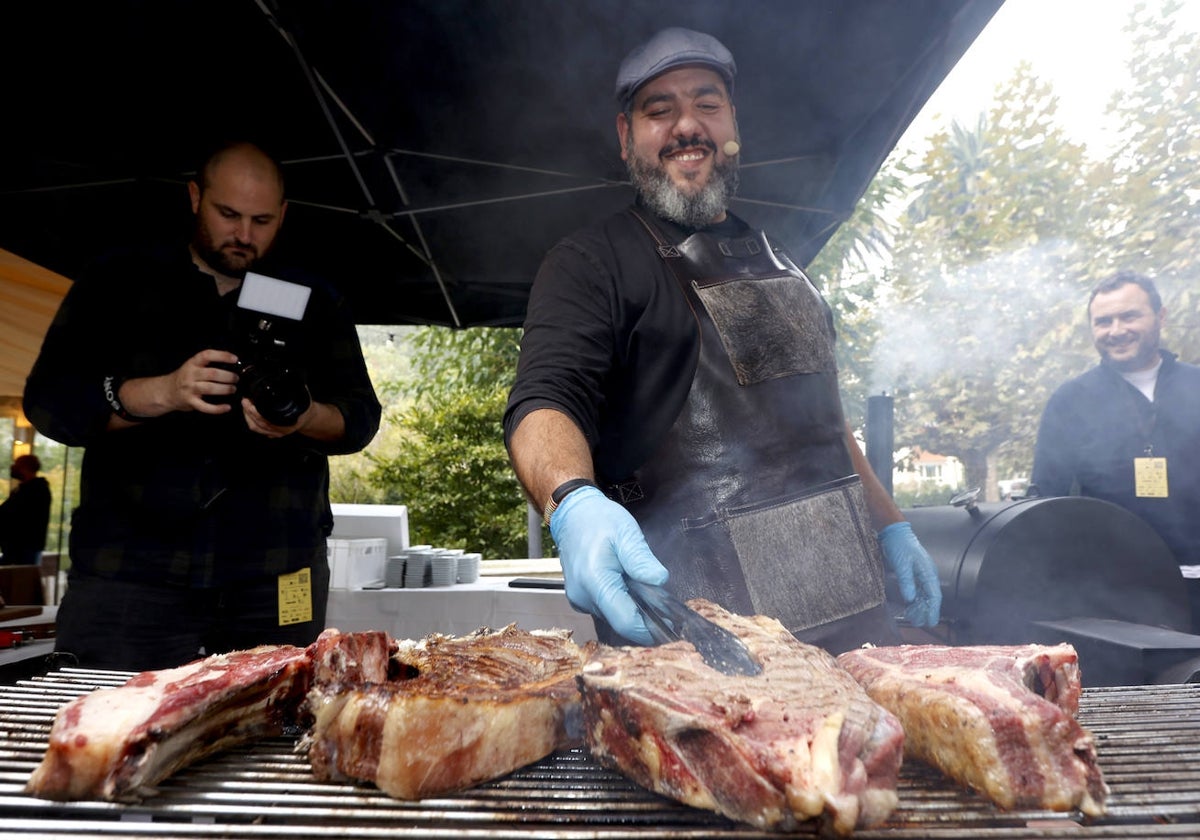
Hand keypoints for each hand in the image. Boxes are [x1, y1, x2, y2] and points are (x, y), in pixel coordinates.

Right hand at [168, 349, 240, 413]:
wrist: (166, 391)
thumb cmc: (185, 377)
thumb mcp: (193, 366)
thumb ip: (207, 364)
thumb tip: (231, 362)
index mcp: (192, 363)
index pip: (207, 355)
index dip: (222, 356)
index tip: (234, 359)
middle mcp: (190, 374)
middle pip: (212, 373)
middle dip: (228, 376)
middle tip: (236, 379)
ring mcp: (189, 389)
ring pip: (210, 388)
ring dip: (225, 389)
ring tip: (233, 389)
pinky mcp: (190, 402)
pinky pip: (205, 406)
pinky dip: (217, 408)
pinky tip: (227, 407)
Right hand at [549, 485, 667, 644]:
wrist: (572, 515)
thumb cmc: (599, 520)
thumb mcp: (626, 532)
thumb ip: (641, 559)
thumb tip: (660, 581)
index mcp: (595, 581)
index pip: (626, 622)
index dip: (650, 628)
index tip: (671, 622)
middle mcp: (583, 597)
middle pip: (621, 623)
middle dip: (644, 617)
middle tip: (663, 602)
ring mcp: (579, 600)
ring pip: (613, 617)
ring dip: (632, 608)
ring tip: (642, 586)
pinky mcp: (579, 600)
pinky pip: (605, 609)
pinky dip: (620, 602)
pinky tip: (626, 585)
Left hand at [878, 521, 941, 626]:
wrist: (895, 532)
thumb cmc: (900, 545)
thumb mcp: (901, 564)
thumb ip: (906, 581)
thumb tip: (910, 598)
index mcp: (928, 572)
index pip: (934, 595)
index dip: (933, 610)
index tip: (930, 621)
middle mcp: (927, 574)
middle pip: (931, 597)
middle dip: (927, 611)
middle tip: (920, 623)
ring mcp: (922, 574)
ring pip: (924, 594)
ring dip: (921, 606)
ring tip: (914, 618)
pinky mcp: (914, 573)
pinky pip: (918, 590)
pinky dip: (915, 599)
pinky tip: (910, 606)